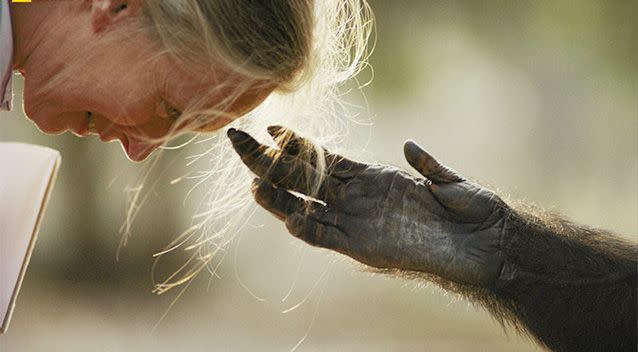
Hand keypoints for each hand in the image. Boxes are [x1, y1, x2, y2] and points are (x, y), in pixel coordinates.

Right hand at [227, 126, 509, 286]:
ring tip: (253, 184)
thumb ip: (425, 165)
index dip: (296, 144)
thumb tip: (407, 145)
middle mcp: (358, 199)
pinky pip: (329, 238)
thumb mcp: (447, 182)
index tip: (270, 126)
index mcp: (372, 178)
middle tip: (238, 141)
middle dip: (270, 161)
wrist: (488, 246)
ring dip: (281, 199)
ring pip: (308, 208)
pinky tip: (291, 219)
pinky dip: (310, 230)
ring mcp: (358, 222)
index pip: (324, 158)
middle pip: (304, 178)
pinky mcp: (365, 247)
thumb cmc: (471, 211)